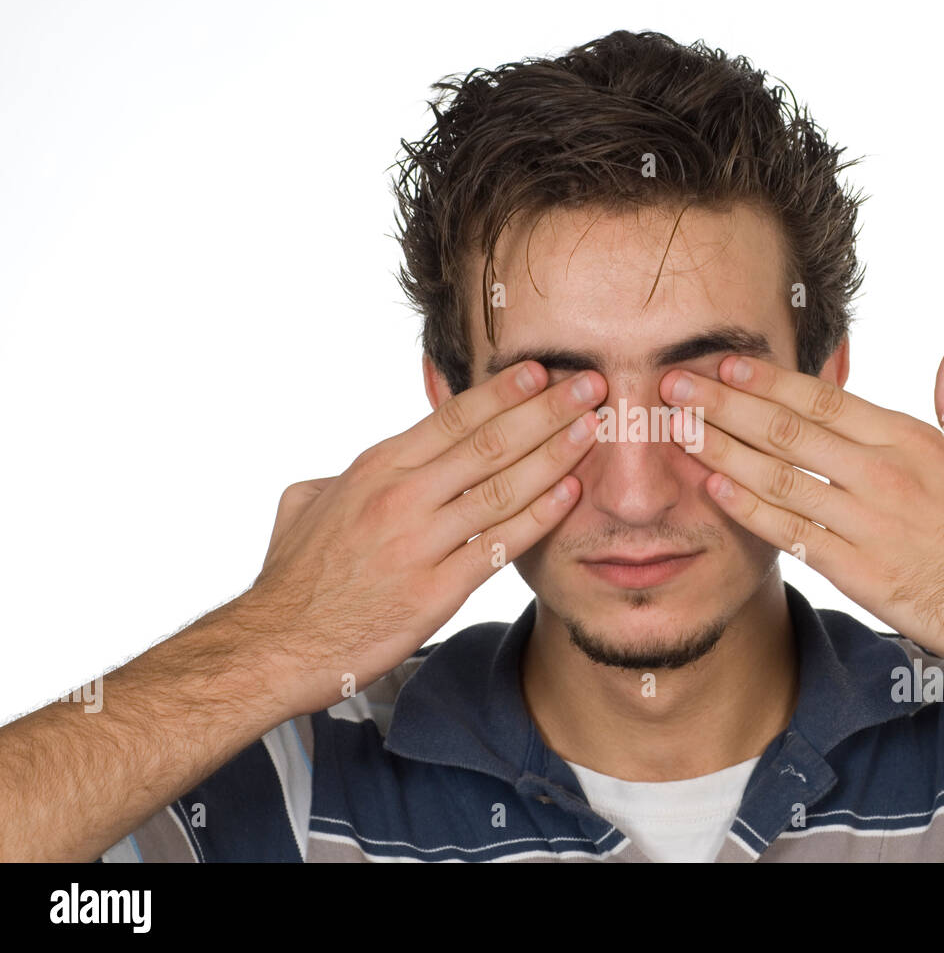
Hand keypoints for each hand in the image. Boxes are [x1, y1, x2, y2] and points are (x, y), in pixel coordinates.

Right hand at [232, 363, 605, 716]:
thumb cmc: (293, 576)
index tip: (543, 371)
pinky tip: (571, 494)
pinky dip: (539, 516)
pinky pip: (500, 545)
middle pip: (489, 442)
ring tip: (594, 429)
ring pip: (502, 488)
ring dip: (556, 454)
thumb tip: (357, 467)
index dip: (503, 391)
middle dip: (547, 410)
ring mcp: (419, 543)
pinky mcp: (435, 591)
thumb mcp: (305, 503)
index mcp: (375, 467)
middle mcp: (401, 496)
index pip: (452, 418)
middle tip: (591, 385)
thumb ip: (342, 476)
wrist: (275, 645)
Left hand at [661, 341, 943, 683]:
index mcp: (912, 439)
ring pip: (779, 476)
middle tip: (672, 385)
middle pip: (786, 429)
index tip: (723, 363)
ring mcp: (867, 522)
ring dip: (720, 449)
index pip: (824, 398)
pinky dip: (749, 509)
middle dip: (722, 403)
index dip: (766, 380)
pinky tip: (713, 489)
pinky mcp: (858, 572)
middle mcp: (883, 473)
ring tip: (675, 430)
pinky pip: (791, 533)